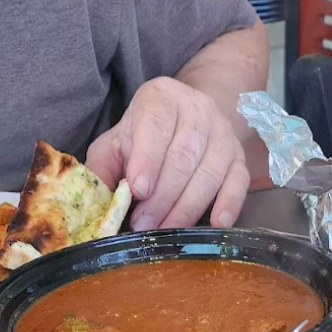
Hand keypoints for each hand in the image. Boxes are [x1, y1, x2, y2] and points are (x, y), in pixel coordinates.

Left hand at [86, 76, 249, 231]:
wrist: (187, 119)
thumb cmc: (142, 138)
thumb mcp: (115, 144)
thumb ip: (102, 170)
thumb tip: (93, 205)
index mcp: (160, 99)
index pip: (155, 126)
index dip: (147, 160)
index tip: (138, 190)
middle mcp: (196, 109)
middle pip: (183, 156)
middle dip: (162, 196)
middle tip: (143, 225)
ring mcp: (222, 134)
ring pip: (208, 174)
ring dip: (186, 208)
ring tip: (164, 232)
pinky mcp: (238, 158)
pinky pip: (238, 182)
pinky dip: (229, 204)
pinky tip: (216, 223)